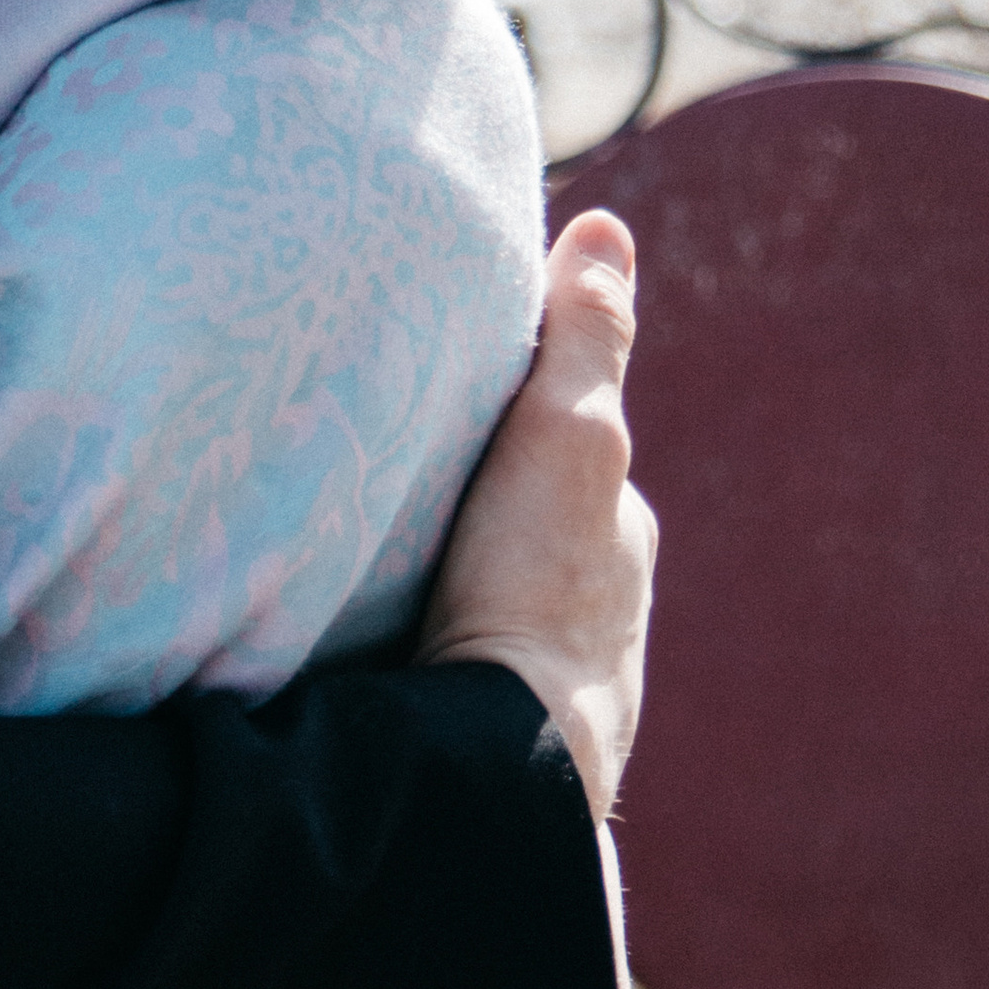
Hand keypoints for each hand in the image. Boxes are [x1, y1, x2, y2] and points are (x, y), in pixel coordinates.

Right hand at [417, 210, 651, 823]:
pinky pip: (461, 663)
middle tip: (396, 476)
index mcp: (620, 539)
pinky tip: (378, 641)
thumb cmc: (534, 585)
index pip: (568, 448)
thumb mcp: (565, 431)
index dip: (515, 412)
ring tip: (368, 559)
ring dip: (450, 579)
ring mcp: (554, 685)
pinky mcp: (500, 743)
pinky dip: (429, 641)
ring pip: (496, 600)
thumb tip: (604, 226)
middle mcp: (603, 614)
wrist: (504, 762)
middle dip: (481, 503)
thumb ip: (585, 335)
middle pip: (530, 526)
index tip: (447, 389)